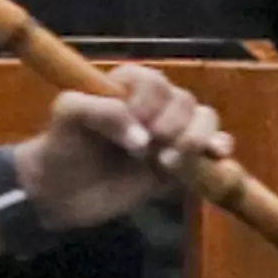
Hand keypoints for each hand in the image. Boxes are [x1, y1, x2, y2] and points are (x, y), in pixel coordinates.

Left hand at [6, 65, 229, 229]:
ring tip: (167, 162)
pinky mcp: (179, 164)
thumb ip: (101, 112)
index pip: (154, 83)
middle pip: (184, 102)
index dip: (149, 103)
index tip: (135, 124)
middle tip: (148, 149)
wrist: (60, 194)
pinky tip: (216, 155)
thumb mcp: (68, 117)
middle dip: (172, 125)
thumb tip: (142, 138)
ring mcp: (168, 135)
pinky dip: (218, 148)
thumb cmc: (60, 147)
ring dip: (194, 138)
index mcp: (126, 86)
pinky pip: (210, 149)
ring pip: (203, 121)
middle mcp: (152, 106)